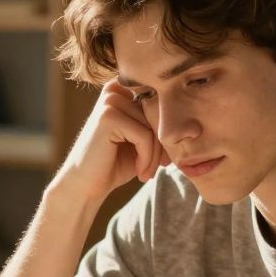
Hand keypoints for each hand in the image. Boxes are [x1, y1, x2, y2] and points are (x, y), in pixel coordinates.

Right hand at [50, 79, 170, 202]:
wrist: (86, 186)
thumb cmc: (114, 164)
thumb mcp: (140, 140)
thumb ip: (157, 124)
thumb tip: (190, 121)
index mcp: (121, 90)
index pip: (160, 103)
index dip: (165, 131)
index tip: (165, 158)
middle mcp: (114, 90)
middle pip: (157, 114)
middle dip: (162, 145)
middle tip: (159, 168)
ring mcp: (109, 102)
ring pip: (153, 127)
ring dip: (155, 155)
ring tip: (147, 172)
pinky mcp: (108, 117)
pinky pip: (144, 136)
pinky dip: (147, 158)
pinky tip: (140, 172)